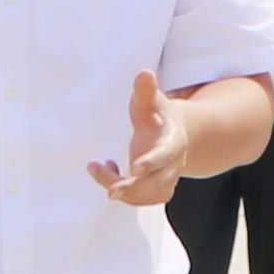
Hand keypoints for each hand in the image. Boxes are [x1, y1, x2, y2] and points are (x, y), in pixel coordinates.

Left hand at [90, 70, 206, 210]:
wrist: (176, 132)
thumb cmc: (158, 114)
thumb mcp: (153, 101)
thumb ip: (146, 91)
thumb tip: (144, 74)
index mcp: (174, 142)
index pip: (166, 154)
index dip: (153, 161)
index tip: (136, 168)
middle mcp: (174, 164)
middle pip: (158, 183)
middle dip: (135, 188)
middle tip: (111, 191)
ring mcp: (166, 179)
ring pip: (147, 195)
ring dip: (122, 189)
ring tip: (97, 167)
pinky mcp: (157, 189)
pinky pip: (141, 199)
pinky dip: (123, 192)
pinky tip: (107, 170)